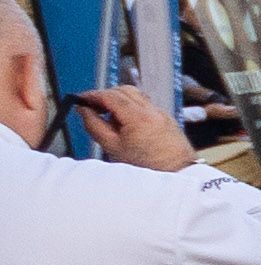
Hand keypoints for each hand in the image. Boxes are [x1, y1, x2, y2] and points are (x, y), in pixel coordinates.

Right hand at [74, 87, 193, 172]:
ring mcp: (162, 113)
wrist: (175, 174)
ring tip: (110, 119)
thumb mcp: (112, 147)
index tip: (81, 99)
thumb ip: (94, 125)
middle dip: (106, 95)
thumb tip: (83, 110)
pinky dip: (132, 108)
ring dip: (119, 100)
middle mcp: (153, 111)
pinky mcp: (167, 118)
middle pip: (124, 90)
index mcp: (139, 117)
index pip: (111, 95)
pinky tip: (127, 125)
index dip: (92, 95)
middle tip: (93, 106)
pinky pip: (146, 105)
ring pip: (136, 95)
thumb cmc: (146, 166)